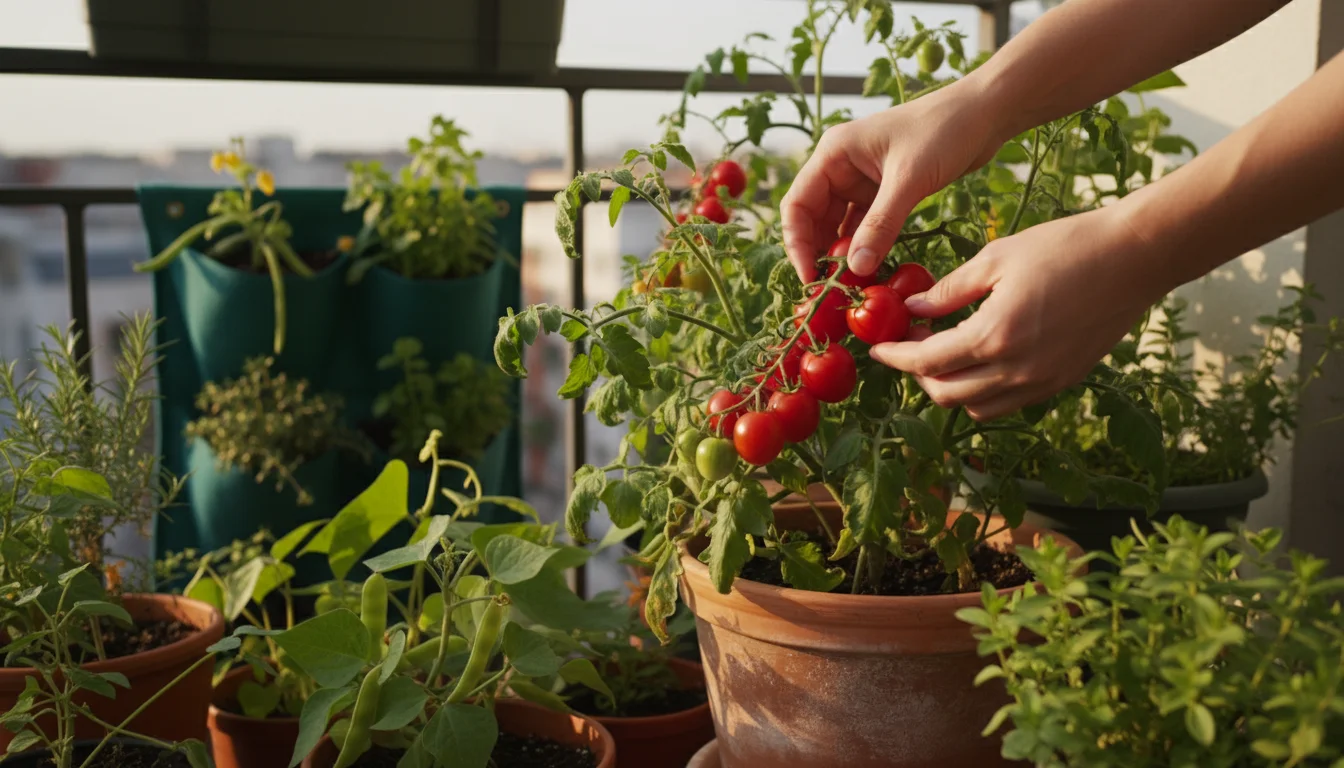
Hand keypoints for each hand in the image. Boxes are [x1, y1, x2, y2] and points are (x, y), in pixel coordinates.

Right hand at [781, 80, 1004, 281]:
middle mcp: (841, 166)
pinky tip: (872, 269)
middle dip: (820, 253)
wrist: (987, 112)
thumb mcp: (909, 179)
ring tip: (852, 285)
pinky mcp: (884, 192)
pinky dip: (866, 247)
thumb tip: (855, 269)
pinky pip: (865, 226)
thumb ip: (881, 225)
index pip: (797, 204)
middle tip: (832, 289)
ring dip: (843, 253)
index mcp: (834, 153)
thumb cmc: (945, 130)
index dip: (798, 243)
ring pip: (839, 225)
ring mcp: (862, 180)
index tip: (811, 277)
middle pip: (814, 218)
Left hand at [869, 207, 1172, 420]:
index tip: (878, 349)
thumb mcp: (997, 258)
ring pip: (976, 407)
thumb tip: (912, 310)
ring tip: (942, 352)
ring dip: (949, 387)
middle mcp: (1017, 370)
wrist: (1136, 258)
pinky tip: (979, 359)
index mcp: (996, 336)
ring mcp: (1042, 382)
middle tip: (910, 344)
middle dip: (918, 374)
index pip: (927, 363)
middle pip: (946, 394)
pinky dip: (982, 391)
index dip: (896, 358)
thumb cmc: (1067, 246)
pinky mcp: (1062, 382)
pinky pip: (1007, 403)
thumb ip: (949, 290)